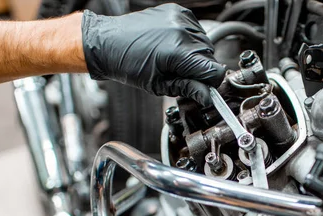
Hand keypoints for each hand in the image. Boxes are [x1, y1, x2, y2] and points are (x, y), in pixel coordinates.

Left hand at [82, 4, 224, 104]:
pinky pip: (196, 30)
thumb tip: (208, 97)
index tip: (202, 87)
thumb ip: (188, 89)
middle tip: (180, 73)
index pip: (214, 71)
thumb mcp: (158, 85)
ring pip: (204, 44)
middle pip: (210, 57)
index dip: (210, 83)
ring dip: (195, 54)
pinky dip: (189, 40)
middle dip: (200, 69)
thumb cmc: (127, 63)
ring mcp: (180, 18)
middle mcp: (181, 31)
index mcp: (177, 52)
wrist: (108, 41)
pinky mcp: (178, 11)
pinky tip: (173, 45)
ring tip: (173, 58)